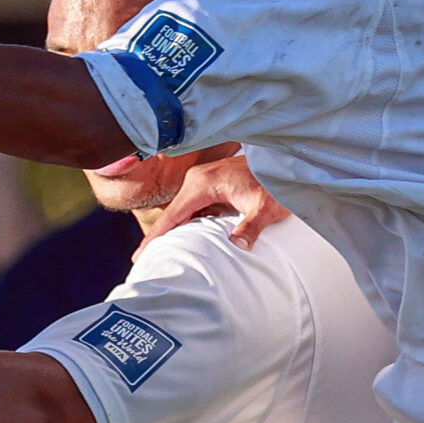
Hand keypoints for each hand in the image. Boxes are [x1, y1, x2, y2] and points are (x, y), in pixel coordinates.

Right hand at [143, 150, 289, 247]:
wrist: (284, 163)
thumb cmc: (274, 183)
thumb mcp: (264, 208)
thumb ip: (249, 228)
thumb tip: (237, 248)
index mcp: (203, 183)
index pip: (172, 215)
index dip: (155, 237)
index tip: (139, 255)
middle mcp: (198, 178)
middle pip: (171, 212)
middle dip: (157, 235)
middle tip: (142, 259)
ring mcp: (203, 179)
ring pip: (181, 209)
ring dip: (171, 229)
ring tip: (157, 251)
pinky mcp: (210, 183)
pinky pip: (192, 205)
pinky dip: (185, 221)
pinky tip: (182, 236)